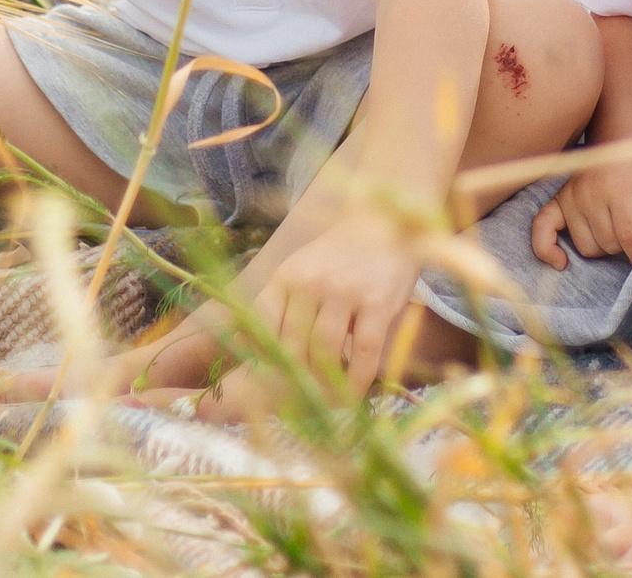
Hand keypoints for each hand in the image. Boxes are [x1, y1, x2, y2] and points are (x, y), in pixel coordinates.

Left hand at [252, 216, 419, 394]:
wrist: (385, 224)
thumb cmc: (338, 258)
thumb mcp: (300, 272)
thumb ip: (278, 309)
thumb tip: (246, 353)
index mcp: (286, 277)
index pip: (263, 328)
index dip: (262, 364)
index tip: (264, 391)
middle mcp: (311, 282)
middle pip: (293, 347)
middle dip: (294, 384)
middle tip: (300, 407)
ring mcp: (346, 291)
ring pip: (326, 352)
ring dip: (325, 386)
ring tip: (327, 405)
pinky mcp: (379, 303)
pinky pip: (365, 352)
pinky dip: (357, 380)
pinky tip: (354, 395)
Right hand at [531, 156, 631, 267]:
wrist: (623, 133)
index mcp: (622, 190)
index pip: (631, 239)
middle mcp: (592, 194)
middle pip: (608, 246)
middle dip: (625, 245)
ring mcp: (572, 197)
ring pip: (586, 246)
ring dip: (602, 245)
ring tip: (614, 227)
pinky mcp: (560, 199)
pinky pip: (543, 229)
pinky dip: (547, 248)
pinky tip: (560, 261)